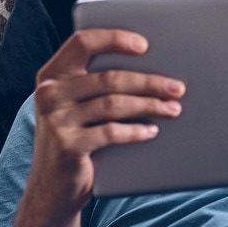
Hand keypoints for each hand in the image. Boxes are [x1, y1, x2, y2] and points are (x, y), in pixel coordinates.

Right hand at [23, 29, 184, 221]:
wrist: (53, 188)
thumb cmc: (76, 138)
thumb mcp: (78, 106)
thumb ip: (98, 84)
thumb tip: (154, 70)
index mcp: (53, 74)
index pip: (83, 42)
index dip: (115, 39)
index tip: (145, 45)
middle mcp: (50, 93)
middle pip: (109, 78)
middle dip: (149, 82)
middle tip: (177, 88)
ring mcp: (55, 119)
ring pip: (114, 103)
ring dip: (150, 105)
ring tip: (173, 109)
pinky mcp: (66, 145)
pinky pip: (111, 132)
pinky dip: (136, 131)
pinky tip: (153, 131)